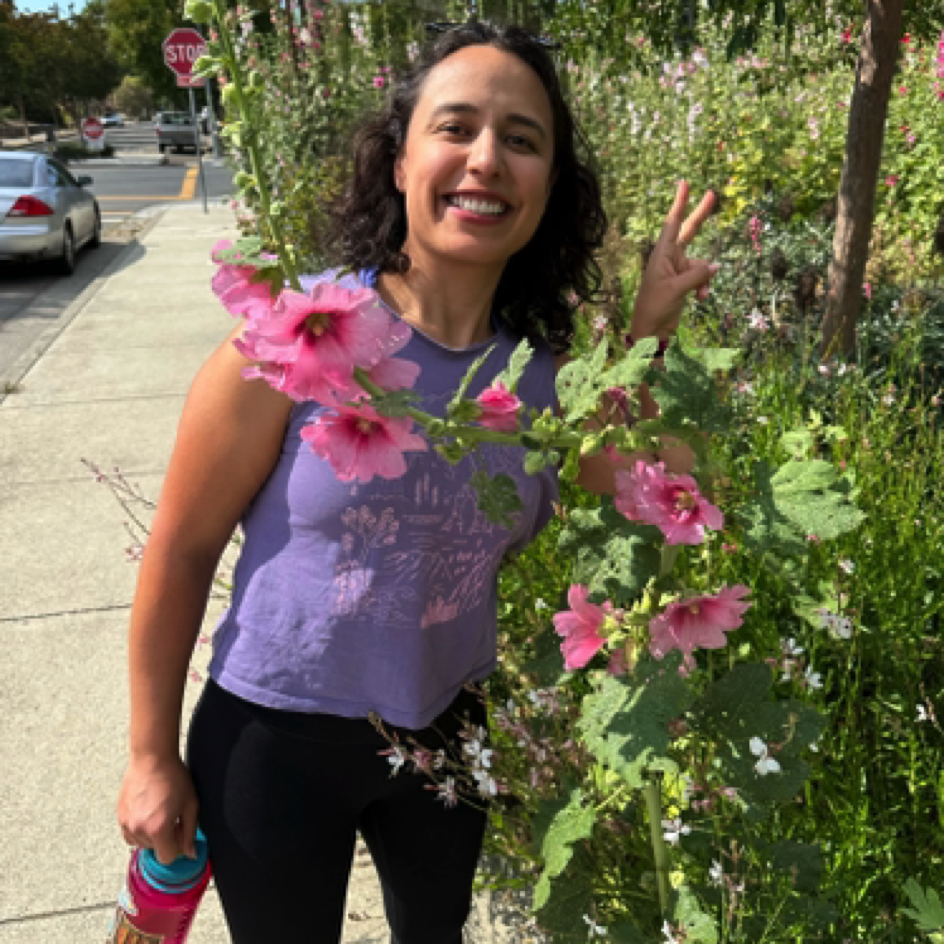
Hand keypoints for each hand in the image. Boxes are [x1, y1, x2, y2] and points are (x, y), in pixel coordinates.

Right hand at [118, 754, 200, 865]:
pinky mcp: (120, 817)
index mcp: (159, 829)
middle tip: (172, 817)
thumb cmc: (174, 777)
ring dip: (152, 834)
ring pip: (142, 843)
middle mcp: (139, 830)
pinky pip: (130, 834)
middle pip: (155, 850)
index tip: (181, 832)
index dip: (178, 846)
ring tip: (159, 811)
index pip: (167, 857)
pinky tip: (148, 812)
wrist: (152, 758)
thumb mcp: (190, 804)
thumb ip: (190, 832)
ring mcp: (127, 824)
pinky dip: (140, 829)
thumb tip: (190, 853)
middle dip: (166, 838)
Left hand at [630, 181, 718, 341]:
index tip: (684, 183)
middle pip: (689, 232)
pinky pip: (701, 278)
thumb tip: (714, 267)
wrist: (650, 333)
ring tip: (698, 295)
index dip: (679, 203)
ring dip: (703, 279)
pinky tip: (700, 299)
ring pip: (700, 265)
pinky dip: (703, 287)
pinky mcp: (683, 284)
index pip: (672, 223)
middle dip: (700, 216)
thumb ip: (697, 275)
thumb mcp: (676, 290)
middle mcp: (669, 259)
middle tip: (712, 194)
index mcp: (662, 255)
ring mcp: (677, 271)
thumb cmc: (656, 308)